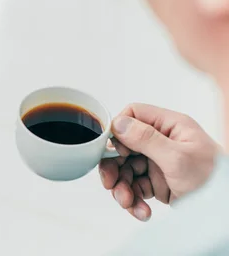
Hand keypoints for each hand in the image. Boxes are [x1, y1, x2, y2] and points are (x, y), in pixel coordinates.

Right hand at [99, 103, 219, 221]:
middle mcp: (162, 142)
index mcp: (170, 126)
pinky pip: (136, 188)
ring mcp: (159, 162)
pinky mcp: (158, 182)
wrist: (225, 213)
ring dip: (123, 188)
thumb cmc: (215, 181)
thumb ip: (146, 139)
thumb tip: (118, 123)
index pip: (134, 116)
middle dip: (114, 167)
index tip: (114, 151)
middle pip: (124, 146)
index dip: (118, 131)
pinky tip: (142, 210)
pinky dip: (134, 200)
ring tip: (128, 203)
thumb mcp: (178, 158)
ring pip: (126, 169)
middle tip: (110, 183)